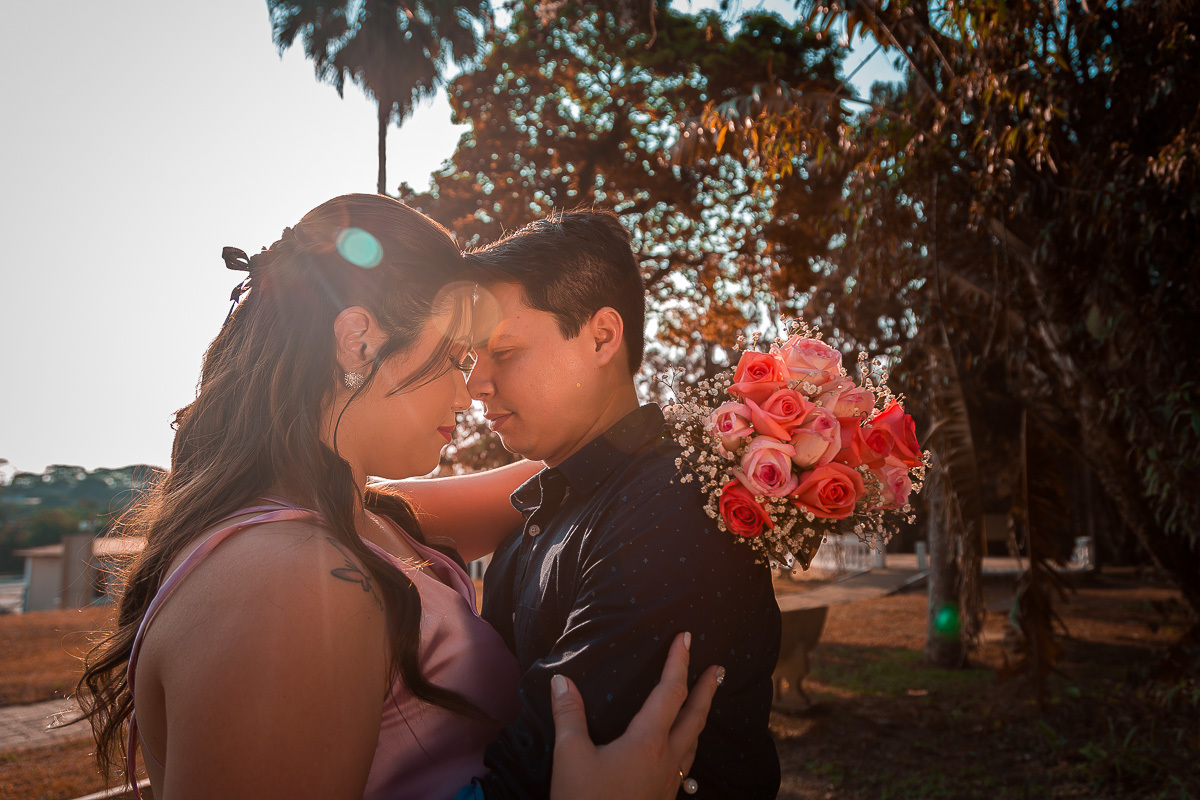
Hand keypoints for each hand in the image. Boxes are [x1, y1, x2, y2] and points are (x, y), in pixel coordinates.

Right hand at [549, 632, 721, 799]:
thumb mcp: (569, 758)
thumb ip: (569, 716)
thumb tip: (561, 680)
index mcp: (647, 743)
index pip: (669, 692)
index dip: (678, 662)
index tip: (686, 638)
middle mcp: (666, 760)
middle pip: (694, 717)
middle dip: (707, 689)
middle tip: (719, 668)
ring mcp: (668, 784)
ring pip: (694, 743)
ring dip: (700, 717)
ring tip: (704, 704)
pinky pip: (685, 765)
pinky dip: (689, 746)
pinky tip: (681, 752)